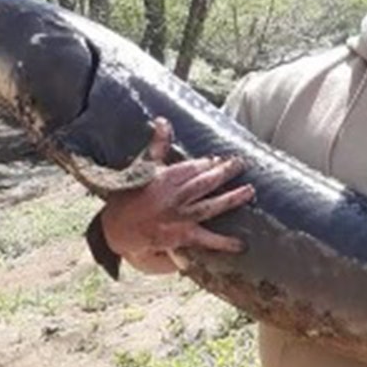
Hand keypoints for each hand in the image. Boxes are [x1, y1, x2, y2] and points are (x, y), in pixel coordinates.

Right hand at [100, 118, 254, 273]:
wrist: (117, 229)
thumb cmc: (130, 196)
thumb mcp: (143, 167)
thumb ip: (157, 145)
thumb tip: (163, 121)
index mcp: (165, 178)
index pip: (192, 167)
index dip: (208, 163)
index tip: (220, 159)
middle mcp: (174, 197)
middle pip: (204, 182)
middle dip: (224, 172)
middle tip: (241, 164)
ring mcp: (180, 217)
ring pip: (210, 206)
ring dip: (231, 199)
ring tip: (250, 191)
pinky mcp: (182, 236)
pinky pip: (206, 239)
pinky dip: (223, 242)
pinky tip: (240, 244)